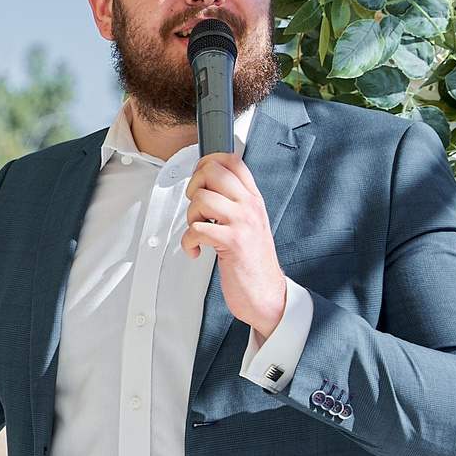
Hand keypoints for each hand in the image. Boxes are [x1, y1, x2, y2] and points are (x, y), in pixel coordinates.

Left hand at [180, 153, 288, 341]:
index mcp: (253, 199)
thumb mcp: (249, 224)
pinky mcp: (232, 243)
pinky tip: (197, 250)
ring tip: (198, 231)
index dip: (208, 163)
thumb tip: (207, 184)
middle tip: (197, 209)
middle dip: (194, 187)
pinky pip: (197, 229)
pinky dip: (188, 241)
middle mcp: (250, 207)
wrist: (267, 295)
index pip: (233, 160)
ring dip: (190, 217)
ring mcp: (243, 223)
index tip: (200, 180)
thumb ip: (234, 203)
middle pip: (213, 171)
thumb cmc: (253, 262)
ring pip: (201, 199)